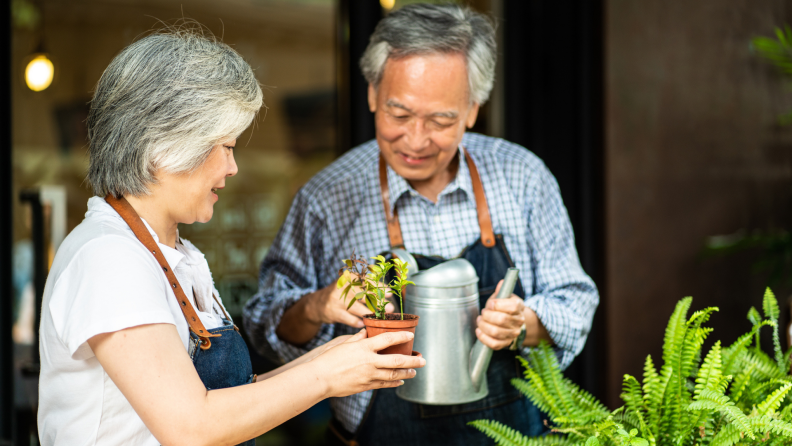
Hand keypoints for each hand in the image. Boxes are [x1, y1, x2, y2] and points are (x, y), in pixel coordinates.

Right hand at [304, 282, 394, 328]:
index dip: (380, 287)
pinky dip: (359, 323)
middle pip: (365, 295)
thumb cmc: (341, 294)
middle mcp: (343, 287)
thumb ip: (367, 286)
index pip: (367, 281)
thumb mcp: (350, 285)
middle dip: (379, 302)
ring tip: (379, 318)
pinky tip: (363, 324)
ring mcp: (338, 300)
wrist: (318, 304)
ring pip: (359, 309)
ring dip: (371, 314)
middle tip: (390, 308)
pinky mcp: (334, 313)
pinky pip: (351, 320)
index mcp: (349, 277)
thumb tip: (388, 292)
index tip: (390, 294)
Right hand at [311, 329, 425, 397]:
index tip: (411, 334)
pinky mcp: (366, 386)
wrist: (320, 378)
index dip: (401, 336)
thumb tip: (366, 332)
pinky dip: (394, 383)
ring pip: (394, 375)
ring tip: (415, 372)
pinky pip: (384, 384)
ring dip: (407, 373)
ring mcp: (369, 375)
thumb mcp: (344, 344)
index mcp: (364, 347)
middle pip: (397, 361)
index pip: (387, 339)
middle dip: (413, 361)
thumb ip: (358, 338)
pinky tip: (400, 381)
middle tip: (423, 360)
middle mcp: (369, 361)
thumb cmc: (329, 359)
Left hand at [475, 280, 525, 350]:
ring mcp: (513, 334)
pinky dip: (483, 338)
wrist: (511, 321)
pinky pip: (494, 344)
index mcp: (519, 307)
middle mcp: (518, 321)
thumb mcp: (503, 296)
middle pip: (502, 320)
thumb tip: (501, 282)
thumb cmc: (503, 307)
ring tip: (480, 321)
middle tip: (483, 312)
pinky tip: (479, 331)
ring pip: (496, 332)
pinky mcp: (505, 343)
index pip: (512, 307)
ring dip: (483, 326)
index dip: (497, 305)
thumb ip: (501, 290)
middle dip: (487, 315)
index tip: (490, 304)